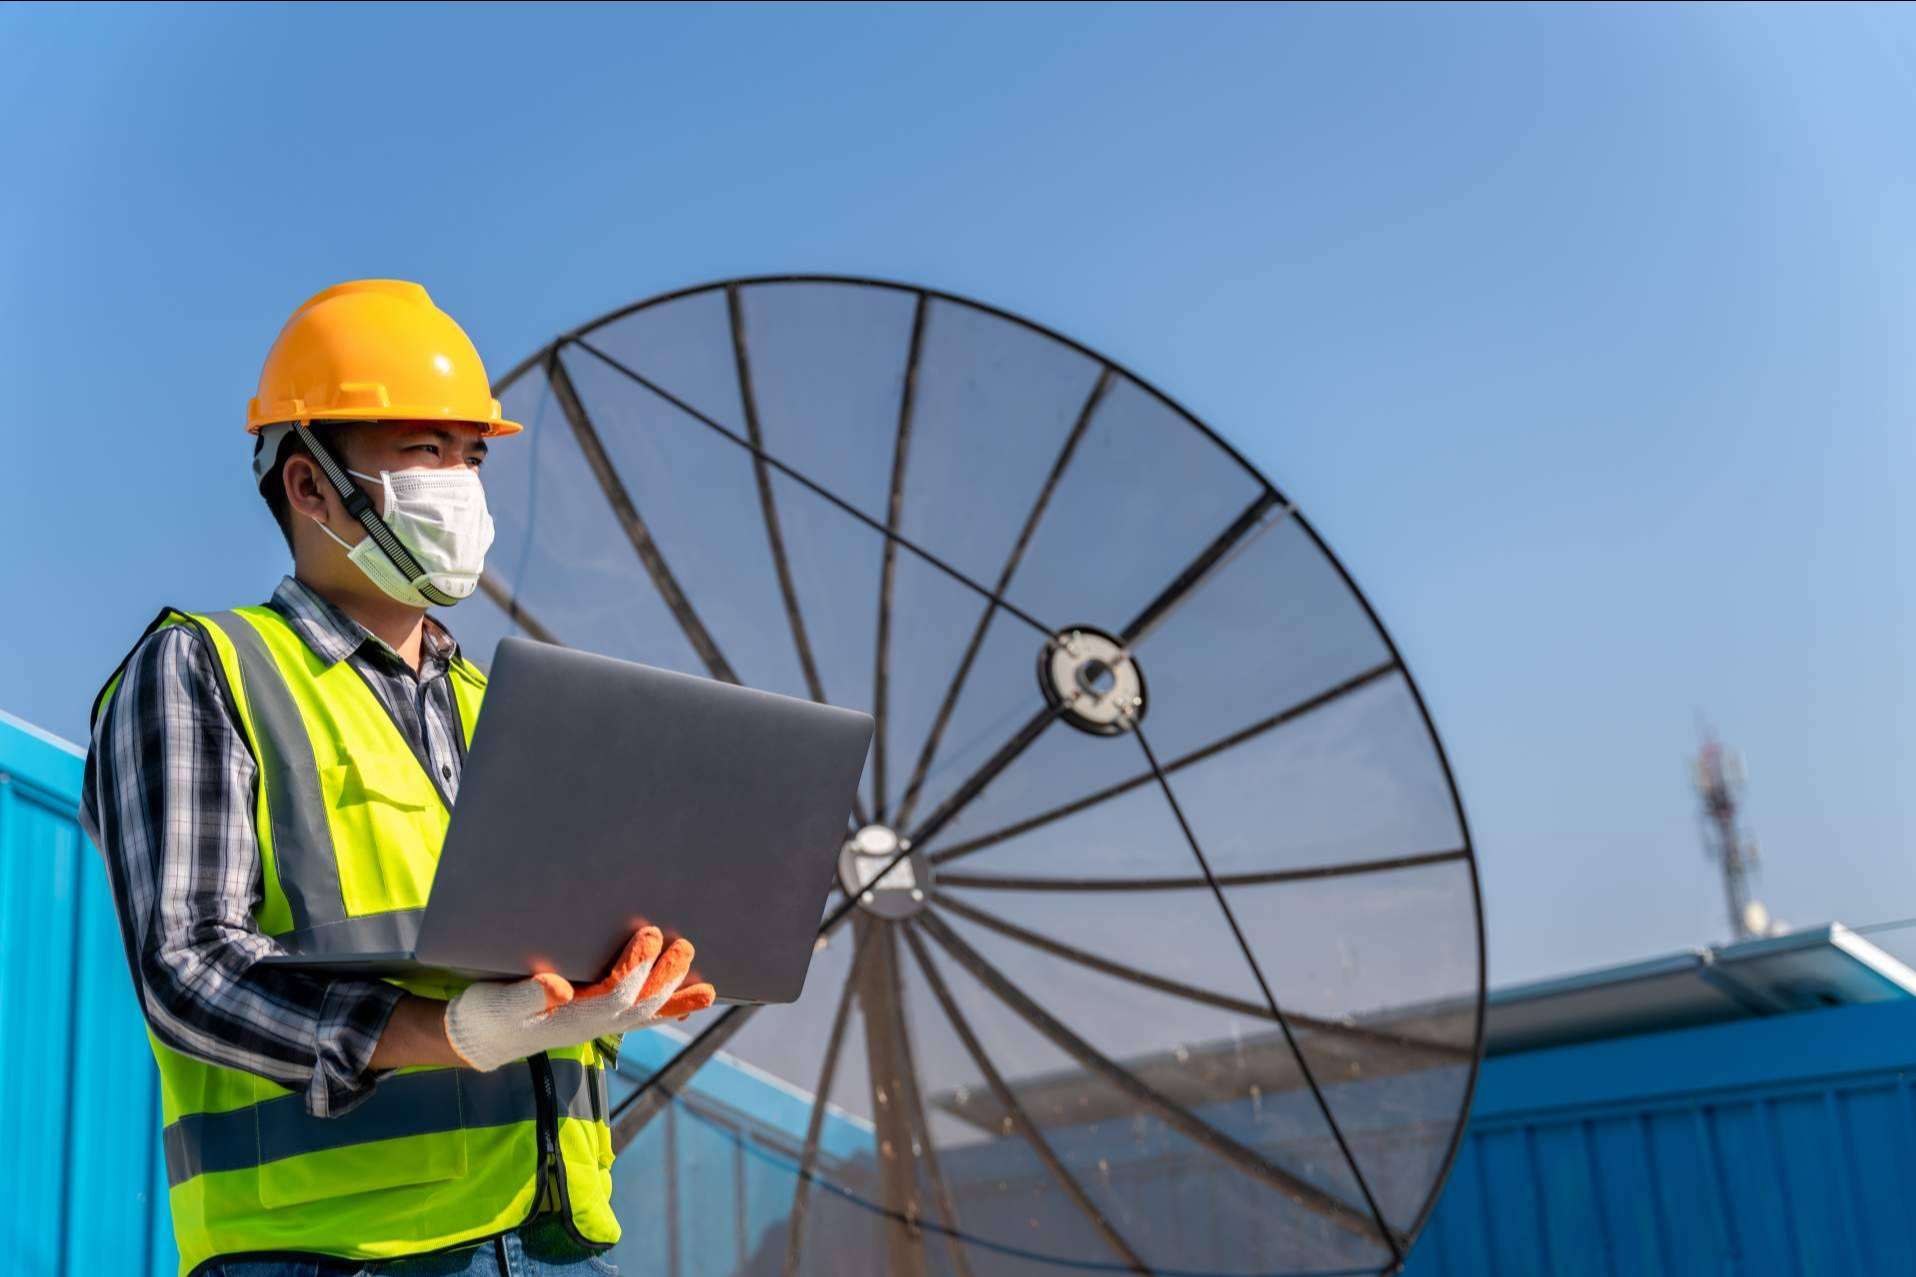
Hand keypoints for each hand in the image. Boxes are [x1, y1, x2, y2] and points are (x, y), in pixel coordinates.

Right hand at [444, 927, 716, 1071]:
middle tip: (686, 946)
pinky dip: (664, 1012)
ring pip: (645, 1015)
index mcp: (572, 1018)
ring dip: (676, 1000)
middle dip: (666, 977)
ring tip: (708, 992)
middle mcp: (592, 1024)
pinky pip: (637, 1018)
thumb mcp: (500, 1004)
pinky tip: (685, 1006)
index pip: (615, 992)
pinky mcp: (595, 1020)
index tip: (651, 935)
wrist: (480, 1039)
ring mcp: (597, 1025)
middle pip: (640, 1003)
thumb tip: (559, 988)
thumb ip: (529, 996)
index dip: (637, 966)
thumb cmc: (488, 1016)